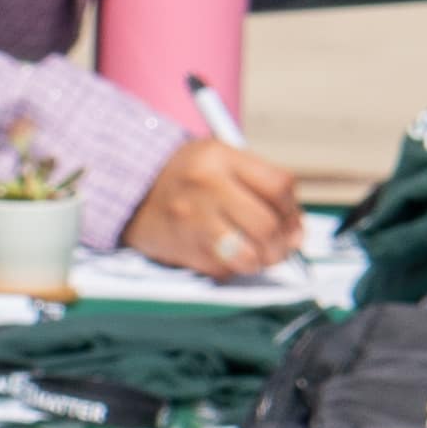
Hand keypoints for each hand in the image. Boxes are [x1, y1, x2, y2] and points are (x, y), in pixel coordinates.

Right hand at [120, 136, 302, 282]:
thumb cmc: (185, 178)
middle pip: (267, 225)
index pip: (278, 186)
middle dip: (282, 244)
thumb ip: (258, 184)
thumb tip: (296, 231)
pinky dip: (233, 268)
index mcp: (219, 157)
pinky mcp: (183, 249)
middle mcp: (206, 187)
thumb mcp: (218, 160)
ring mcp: (192, 220)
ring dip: (260, 261)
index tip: (291, 221)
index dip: (292, 210)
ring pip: (249, 255)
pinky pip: (224, 270)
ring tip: (256, 255)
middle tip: (279, 247)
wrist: (130, 192)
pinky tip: (225, 255)